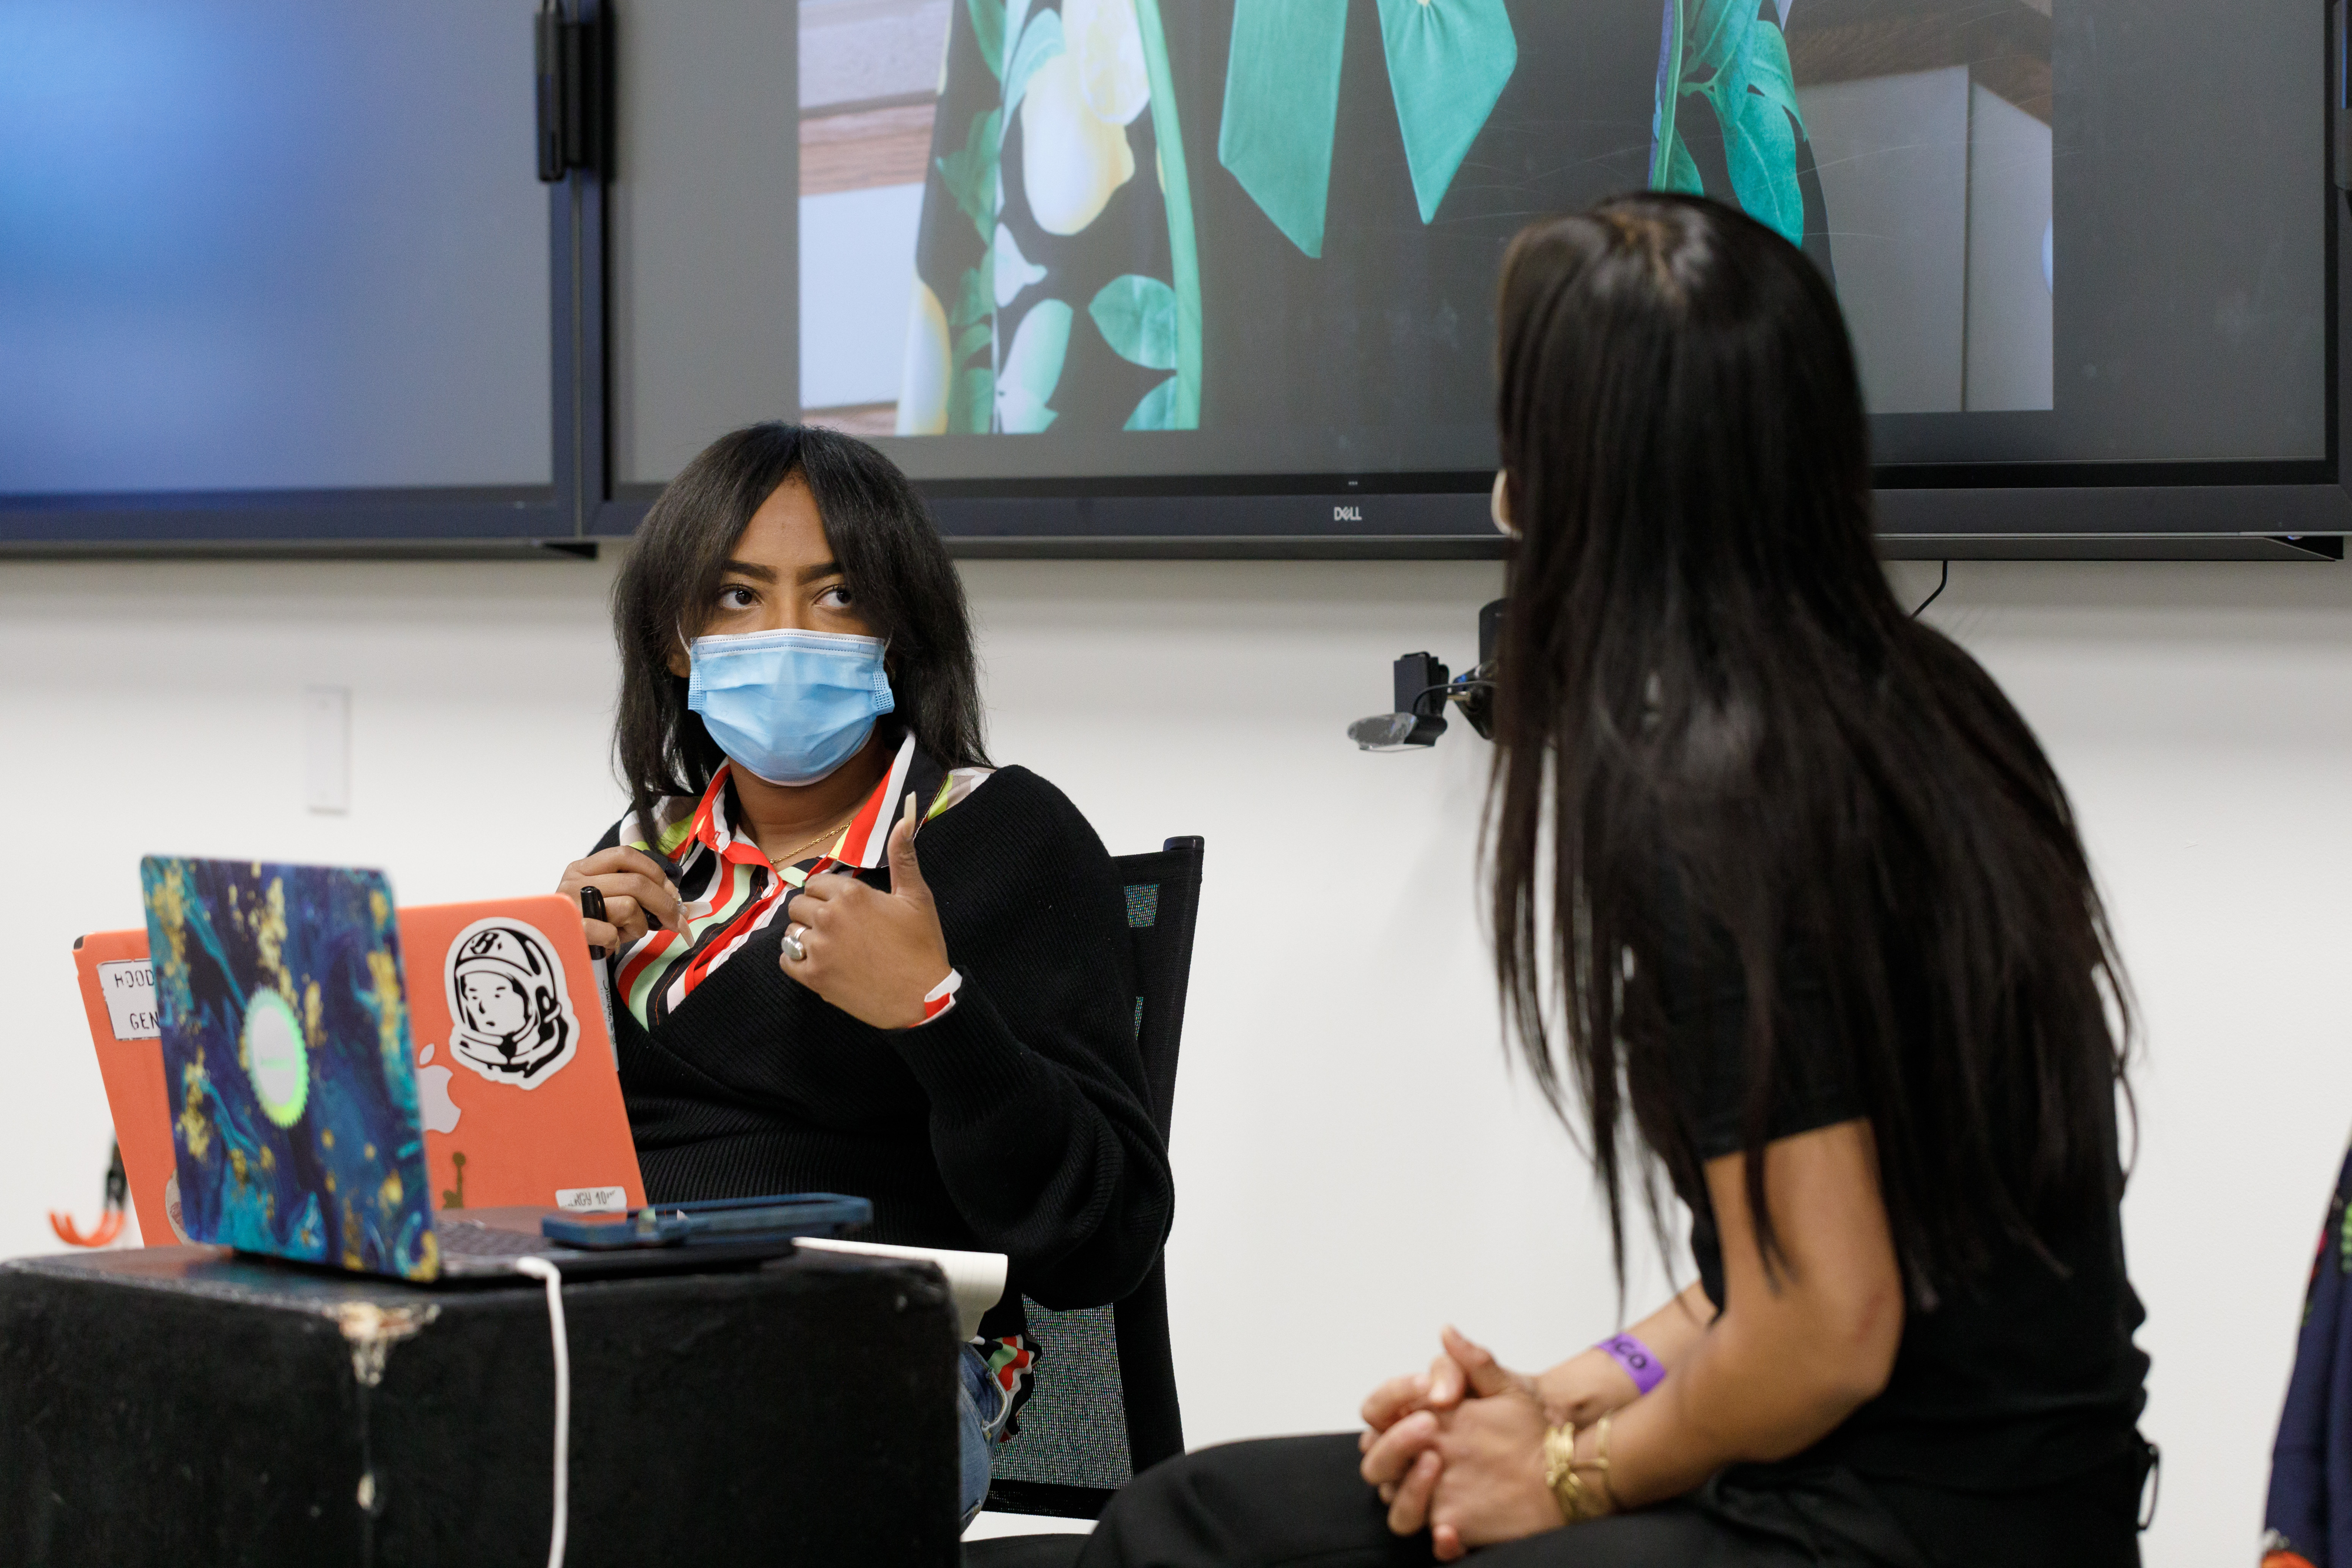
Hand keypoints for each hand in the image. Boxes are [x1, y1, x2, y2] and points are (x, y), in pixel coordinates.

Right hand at [556, 847, 680, 950]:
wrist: (555, 948)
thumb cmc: (589, 924)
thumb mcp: (609, 900)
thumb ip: (638, 893)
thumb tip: (683, 907)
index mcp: (582, 868)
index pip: (626, 855)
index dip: (656, 873)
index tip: (672, 893)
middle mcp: (574, 882)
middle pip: (636, 883)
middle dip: (664, 904)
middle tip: (675, 921)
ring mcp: (571, 905)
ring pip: (629, 906)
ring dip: (637, 926)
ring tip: (622, 933)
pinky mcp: (572, 929)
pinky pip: (611, 932)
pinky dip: (617, 940)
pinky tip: (608, 942)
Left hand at [778, 792, 952, 1029]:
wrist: (923, 997)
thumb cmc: (921, 945)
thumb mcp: (917, 897)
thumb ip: (903, 856)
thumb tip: (904, 818)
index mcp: (851, 894)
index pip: (817, 883)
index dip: (829, 894)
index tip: (844, 908)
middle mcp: (829, 917)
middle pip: (799, 905)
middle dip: (813, 913)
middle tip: (837, 928)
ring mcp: (818, 949)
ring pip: (791, 932)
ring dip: (805, 937)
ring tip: (829, 946)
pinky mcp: (813, 977)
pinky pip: (786, 960)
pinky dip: (796, 960)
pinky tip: (818, 962)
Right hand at [1360, 1328, 1568, 1559]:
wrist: (1559, 1462)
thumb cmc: (1521, 1420)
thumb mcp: (1501, 1384)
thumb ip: (1470, 1360)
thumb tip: (1446, 1333)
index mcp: (1415, 1419)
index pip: (1377, 1408)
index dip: (1392, 1395)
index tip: (1424, 1387)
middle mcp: (1413, 1458)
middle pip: (1375, 1457)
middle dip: (1395, 1440)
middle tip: (1430, 1426)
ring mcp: (1429, 1494)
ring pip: (1392, 1500)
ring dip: (1406, 1486)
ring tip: (1436, 1464)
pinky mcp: (1452, 1524)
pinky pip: (1432, 1541)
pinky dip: (1439, 1540)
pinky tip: (1451, 1531)